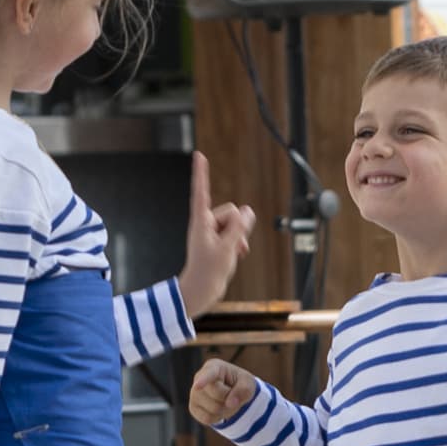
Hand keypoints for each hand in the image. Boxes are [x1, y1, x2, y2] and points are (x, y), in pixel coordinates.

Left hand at [176, 151, 253, 320]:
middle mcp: (205, 224)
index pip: (201, 192)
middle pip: (230, 211)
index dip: (201, 173)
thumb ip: (239, 227)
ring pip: (235, 223)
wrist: (200, 291)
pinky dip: (238, 243)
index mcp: (201, 222)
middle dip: (237, 226)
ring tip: (233, 254)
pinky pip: (235, 234)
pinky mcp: (218, 242)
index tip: (199, 154)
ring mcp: (211, 233)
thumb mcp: (228, 248)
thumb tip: (247, 210)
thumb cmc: (208, 271)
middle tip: (233, 246)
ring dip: (239, 237)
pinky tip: (237, 255)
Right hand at [190, 357, 259, 426]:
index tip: (198, 386)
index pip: (209, 374)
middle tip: (232, 393)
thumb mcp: (248, 382)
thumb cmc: (239, 382)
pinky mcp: (193, 407)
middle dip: (230, 398)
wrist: (230, 393)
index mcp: (214, 366)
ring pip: (213, 409)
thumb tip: (230, 403)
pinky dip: (218, 417)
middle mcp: (199, 378)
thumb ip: (243, 389)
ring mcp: (194, 393)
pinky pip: (208, 418)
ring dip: (226, 409)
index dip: (203, 380)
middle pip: (217, 395)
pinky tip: (219, 408)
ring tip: (226, 400)